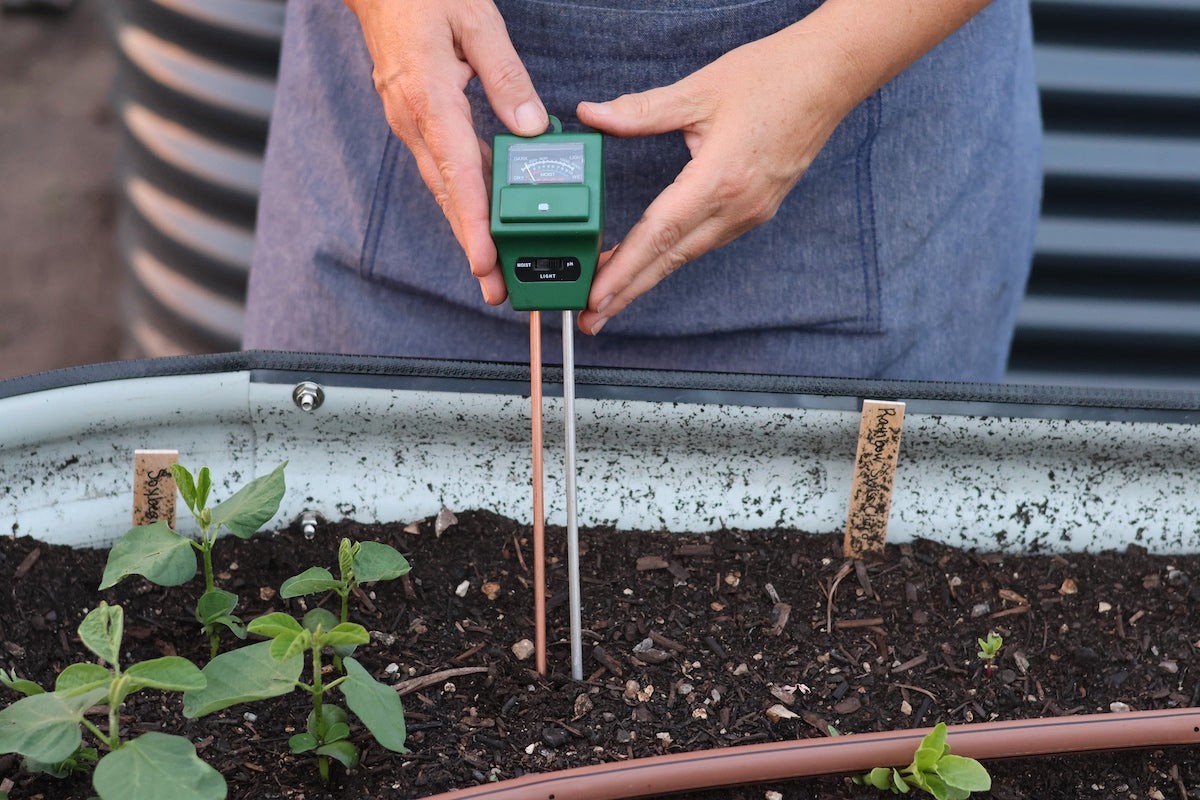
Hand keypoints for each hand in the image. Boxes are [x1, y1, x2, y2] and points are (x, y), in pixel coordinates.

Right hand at [344, 0, 547, 304]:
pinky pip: (443, 169)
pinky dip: (464, 200)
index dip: (473, 222)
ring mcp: (411, 125)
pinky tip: (485, 221)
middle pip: (449, 196)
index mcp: (430, 98)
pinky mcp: (416, 123)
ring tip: (493, 271)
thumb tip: (532, 129)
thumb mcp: (476, 20)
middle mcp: (414, 121)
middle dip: (472, 246)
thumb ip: (506, 76)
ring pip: (445, 188)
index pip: (457, 172)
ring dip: (467, 230)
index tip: (484, 261)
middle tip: (496, 290)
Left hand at [574, 25, 857, 334]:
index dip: (624, 270)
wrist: (830, 76)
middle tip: (590, 319)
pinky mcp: (757, 210)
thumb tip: (593, 113)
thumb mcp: (698, 90)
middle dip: (627, 292)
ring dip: (647, 275)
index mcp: (719, 179)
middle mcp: (737, 207)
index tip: (595, 296)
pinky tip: (652, 261)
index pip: (660, 235)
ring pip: (688, 254)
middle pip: (670, 260)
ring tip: (610, 295)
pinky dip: (673, 255)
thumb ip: (641, 111)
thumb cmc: (771, 77)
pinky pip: (707, 241)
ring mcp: (750, 213)